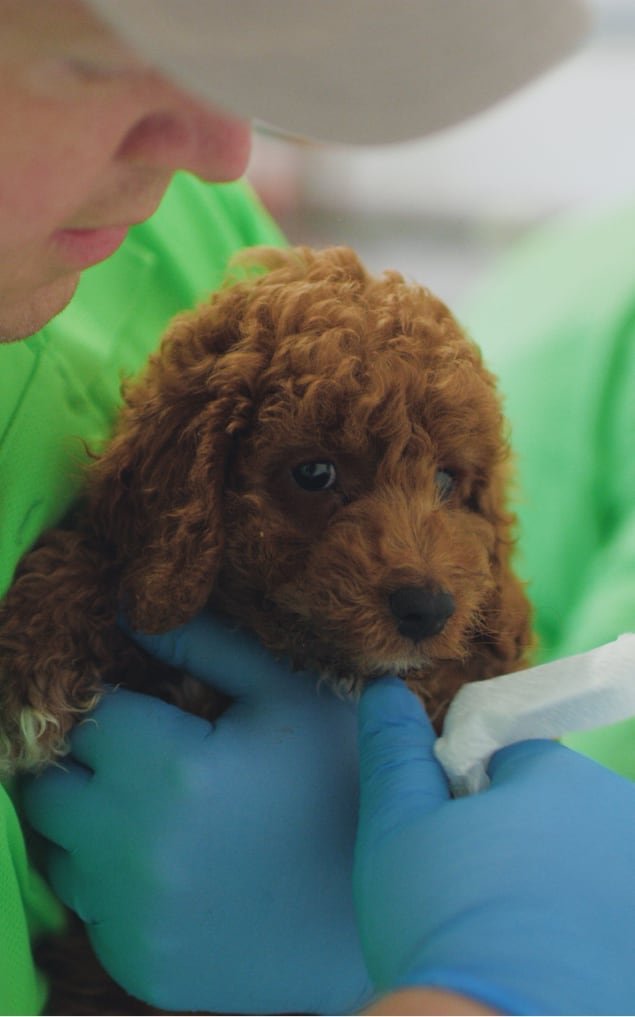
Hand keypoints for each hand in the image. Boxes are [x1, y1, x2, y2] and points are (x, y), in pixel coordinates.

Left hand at [21, 613, 371, 1014]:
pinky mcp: (141, 967)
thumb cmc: (343, 783)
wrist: (386, 908)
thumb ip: (202, 643)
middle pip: (51, 788)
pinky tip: (178, 871)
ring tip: (163, 817)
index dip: (116, 706)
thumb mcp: (287, 695)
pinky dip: (117, 888)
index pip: (89, 716)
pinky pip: (92, 913)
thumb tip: (126, 608)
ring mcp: (132, 918)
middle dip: (88, 764)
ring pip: (62, 854)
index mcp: (171, 770)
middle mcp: (133, 850)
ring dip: (94, 828)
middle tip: (146, 762)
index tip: (149, 712)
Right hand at [354, 677, 634, 1015]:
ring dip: (555, 886)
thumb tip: (387, 690)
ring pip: (585, 863)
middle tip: (473, 897)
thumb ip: (394, 751)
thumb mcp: (397, 827)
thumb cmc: (441, 924)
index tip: (449, 842)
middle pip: (559, 809)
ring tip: (505, 942)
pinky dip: (580, 934)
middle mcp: (621, 820)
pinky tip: (541, 970)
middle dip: (521, 837)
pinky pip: (603, 917)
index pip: (515, 759)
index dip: (473, 793)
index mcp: (563, 779)